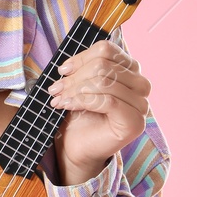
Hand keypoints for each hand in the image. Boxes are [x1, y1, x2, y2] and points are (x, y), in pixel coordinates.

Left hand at [46, 39, 148, 183]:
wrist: (76, 146)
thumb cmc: (78, 114)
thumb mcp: (79, 84)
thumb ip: (82, 69)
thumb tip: (69, 64)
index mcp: (130, 70)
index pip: (107, 50)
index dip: (81, 58)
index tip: (63, 70)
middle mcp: (140, 85)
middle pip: (104, 65)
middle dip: (74, 77)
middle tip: (55, 89)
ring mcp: (141, 104)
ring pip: (105, 82)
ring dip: (75, 89)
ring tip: (58, 99)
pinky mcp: (135, 122)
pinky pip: (108, 101)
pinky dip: (82, 101)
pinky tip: (67, 105)